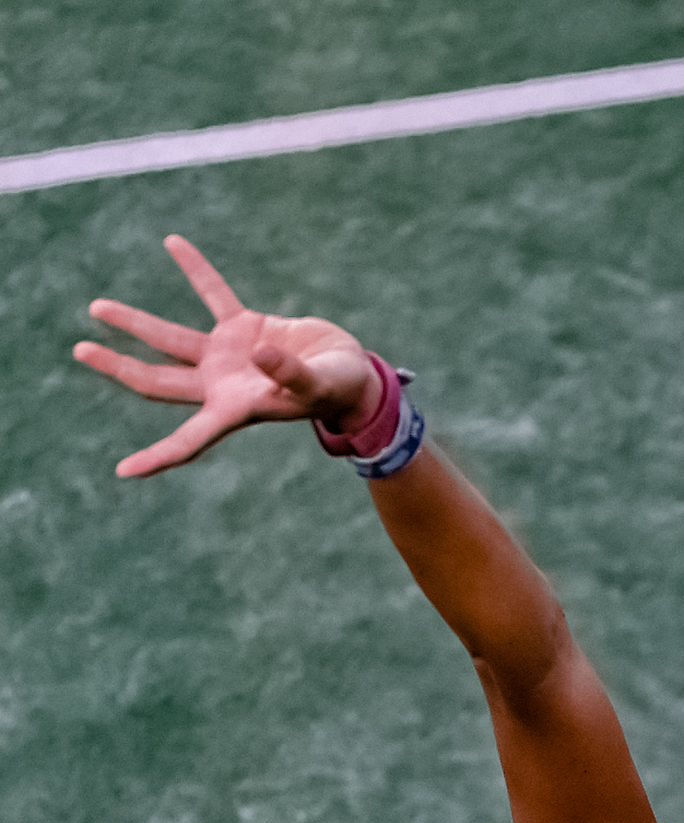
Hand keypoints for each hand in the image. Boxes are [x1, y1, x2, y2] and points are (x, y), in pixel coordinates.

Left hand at [73, 234, 380, 477]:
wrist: (353, 375)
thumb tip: (258, 350)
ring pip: (171, 341)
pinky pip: (213, 294)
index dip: (158, 457)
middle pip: (159, 382)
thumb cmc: (339, 390)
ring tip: (98, 308)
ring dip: (135, 324)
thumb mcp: (318, 385)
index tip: (124, 471)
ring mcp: (229, 356)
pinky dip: (196, 270)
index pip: (189, 440)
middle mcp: (223, 385)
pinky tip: (172, 242)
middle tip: (81, 351)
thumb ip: (289, 372)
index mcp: (236, 409)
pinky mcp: (244, 328)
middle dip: (120, 368)